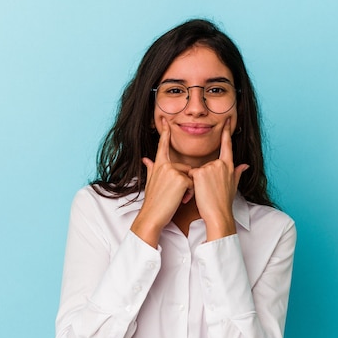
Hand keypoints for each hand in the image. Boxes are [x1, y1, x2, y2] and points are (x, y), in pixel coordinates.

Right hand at [131, 118, 193, 246]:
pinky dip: (190, 193)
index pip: (162, 146)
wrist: (152, 216)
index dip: (164, 133)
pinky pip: (193, 183)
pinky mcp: (180, 179)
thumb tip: (145, 159)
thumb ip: (150, 168)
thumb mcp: (150, 182)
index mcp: (158, 165)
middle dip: (186, 182)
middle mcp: (164, 165)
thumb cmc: (153, 202)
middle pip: (185, 168)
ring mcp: (172, 171)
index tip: (165, 120)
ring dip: (189, 189)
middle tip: (176, 195)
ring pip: (190, 176)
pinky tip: (181, 200)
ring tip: (178, 198)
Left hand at [188, 119, 248, 240]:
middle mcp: (221, 164)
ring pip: (198, 169)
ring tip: (206, 193)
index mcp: (229, 166)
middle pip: (207, 163)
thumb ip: (238, 172)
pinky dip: (192, 183)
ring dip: (198, 181)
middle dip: (204, 176)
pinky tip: (199, 191)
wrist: (218, 214)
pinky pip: (191, 174)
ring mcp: (211, 167)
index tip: (227, 119)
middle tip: (210, 191)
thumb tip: (245, 165)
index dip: (226, 132)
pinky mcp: (200, 172)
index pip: (227, 146)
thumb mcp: (233, 185)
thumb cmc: (224, 202)